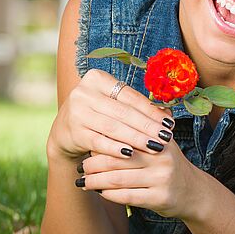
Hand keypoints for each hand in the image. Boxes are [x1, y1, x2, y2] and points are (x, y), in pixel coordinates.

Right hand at [47, 68, 174, 165]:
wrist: (65, 132)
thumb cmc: (98, 115)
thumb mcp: (114, 105)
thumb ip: (137, 107)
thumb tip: (168, 114)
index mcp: (97, 79)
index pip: (130, 97)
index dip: (152, 111)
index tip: (169, 124)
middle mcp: (84, 92)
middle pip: (124, 112)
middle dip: (147, 126)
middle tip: (165, 138)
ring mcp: (76, 112)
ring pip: (113, 127)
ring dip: (136, 138)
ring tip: (154, 146)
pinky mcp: (73, 132)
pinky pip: (98, 141)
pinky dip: (115, 148)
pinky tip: (130, 154)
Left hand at [76, 136, 202, 219]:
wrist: (193, 192)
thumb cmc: (168, 165)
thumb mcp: (162, 143)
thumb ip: (143, 127)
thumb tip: (111, 110)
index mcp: (159, 139)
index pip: (123, 137)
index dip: (101, 141)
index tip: (86, 145)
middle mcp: (162, 157)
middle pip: (117, 159)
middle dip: (93, 164)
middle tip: (80, 166)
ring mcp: (162, 178)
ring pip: (118, 179)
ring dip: (96, 181)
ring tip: (83, 181)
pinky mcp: (160, 197)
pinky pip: (127, 196)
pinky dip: (109, 194)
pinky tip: (99, 192)